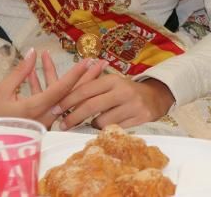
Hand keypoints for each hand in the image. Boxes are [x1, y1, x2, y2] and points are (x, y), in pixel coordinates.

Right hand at [0, 48, 105, 127]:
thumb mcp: (1, 91)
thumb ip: (20, 71)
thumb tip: (32, 52)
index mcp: (35, 108)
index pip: (61, 89)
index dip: (75, 75)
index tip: (87, 62)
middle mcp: (45, 115)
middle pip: (70, 94)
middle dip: (87, 78)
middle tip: (102, 63)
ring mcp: (45, 120)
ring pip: (64, 97)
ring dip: (75, 81)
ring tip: (87, 64)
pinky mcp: (42, 121)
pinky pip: (52, 102)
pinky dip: (52, 86)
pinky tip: (46, 70)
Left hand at [54, 75, 174, 129]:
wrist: (155, 97)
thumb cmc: (125, 91)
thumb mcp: (110, 84)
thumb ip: (91, 88)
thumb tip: (62, 98)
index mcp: (112, 80)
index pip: (85, 90)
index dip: (68, 100)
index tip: (54, 109)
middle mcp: (123, 91)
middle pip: (91, 106)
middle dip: (73, 117)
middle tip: (62, 125)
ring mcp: (132, 105)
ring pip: (102, 121)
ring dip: (93, 125)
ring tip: (95, 122)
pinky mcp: (140, 118)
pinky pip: (115, 129)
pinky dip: (107, 130)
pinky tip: (109, 126)